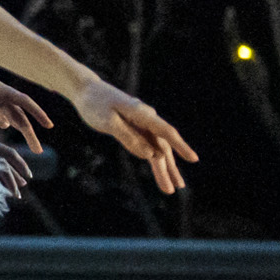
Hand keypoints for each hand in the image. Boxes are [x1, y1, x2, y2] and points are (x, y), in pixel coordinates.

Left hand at [0, 67, 51, 143]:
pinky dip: (7, 124)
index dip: (38, 114)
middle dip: (30, 131)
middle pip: (20, 113)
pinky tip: (11, 133)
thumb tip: (7, 125)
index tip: (49, 126)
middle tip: (38, 151)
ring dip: (21, 130)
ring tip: (31, 147)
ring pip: (11, 115)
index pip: (23, 101)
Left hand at [70, 80, 192, 190]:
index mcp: (142, 113)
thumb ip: (129, 137)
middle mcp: (146, 119)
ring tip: (172, 188)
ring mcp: (142, 124)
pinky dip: (153, 160)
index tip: (193, 159)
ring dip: (164, 168)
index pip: (165, 132)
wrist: (85, 90)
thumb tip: (150, 155)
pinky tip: (161, 173)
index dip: (180, 146)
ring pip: (156, 149)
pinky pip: (146, 147)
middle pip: (162, 146)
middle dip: (169, 169)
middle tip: (175, 189)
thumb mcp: (108, 121)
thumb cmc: (95, 103)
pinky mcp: (134, 129)